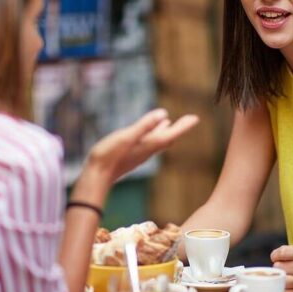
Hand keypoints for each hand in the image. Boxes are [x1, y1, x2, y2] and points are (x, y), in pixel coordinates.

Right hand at [85, 109, 199, 182]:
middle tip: (191, 119)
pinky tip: (149, 133)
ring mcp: (138, 153)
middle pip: (168, 138)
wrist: (96, 176)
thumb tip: (164, 114)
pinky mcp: (130, 154)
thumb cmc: (109, 156)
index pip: (171, 134)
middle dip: (179, 128)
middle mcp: (146, 150)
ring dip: (166, 131)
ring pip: (157, 141)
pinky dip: (153, 135)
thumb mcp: (126, 137)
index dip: (184, 126)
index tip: (196, 118)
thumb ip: (144, 126)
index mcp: (148, 145)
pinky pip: (147, 143)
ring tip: (171, 122)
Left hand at [271, 245, 292, 291]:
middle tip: (287, 269)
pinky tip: (289, 286)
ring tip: (288, 277)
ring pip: (280, 279)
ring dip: (281, 279)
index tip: (279, 258)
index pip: (281, 253)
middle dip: (280, 267)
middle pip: (278, 266)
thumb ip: (288, 251)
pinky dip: (283, 289)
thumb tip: (273, 257)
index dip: (276, 256)